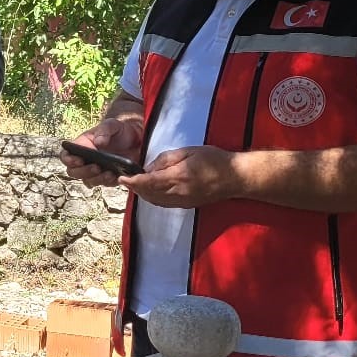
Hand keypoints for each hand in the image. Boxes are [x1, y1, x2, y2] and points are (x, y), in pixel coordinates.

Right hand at [61, 117, 142, 186]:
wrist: (136, 140)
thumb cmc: (119, 130)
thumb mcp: (112, 125)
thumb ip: (104, 130)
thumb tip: (98, 142)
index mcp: (81, 146)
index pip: (66, 156)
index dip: (68, 160)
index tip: (79, 160)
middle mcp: (84, 160)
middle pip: (74, 172)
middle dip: (83, 172)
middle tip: (96, 167)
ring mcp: (95, 171)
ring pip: (88, 181)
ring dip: (97, 179)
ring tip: (109, 173)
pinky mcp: (107, 178)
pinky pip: (104, 184)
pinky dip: (109, 182)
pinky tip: (116, 176)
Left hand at [120, 146, 236, 207]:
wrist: (235, 177)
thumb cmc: (214, 160)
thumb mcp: (188, 151)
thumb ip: (165, 160)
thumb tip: (148, 168)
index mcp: (177, 177)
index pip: (147, 183)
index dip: (132, 182)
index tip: (121, 178)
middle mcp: (178, 193)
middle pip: (148, 194)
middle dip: (135, 188)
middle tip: (126, 179)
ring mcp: (182, 202)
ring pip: (155, 201)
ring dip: (143, 194)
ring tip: (136, 184)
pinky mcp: (187, 205)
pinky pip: (164, 204)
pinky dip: (153, 198)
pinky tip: (151, 190)